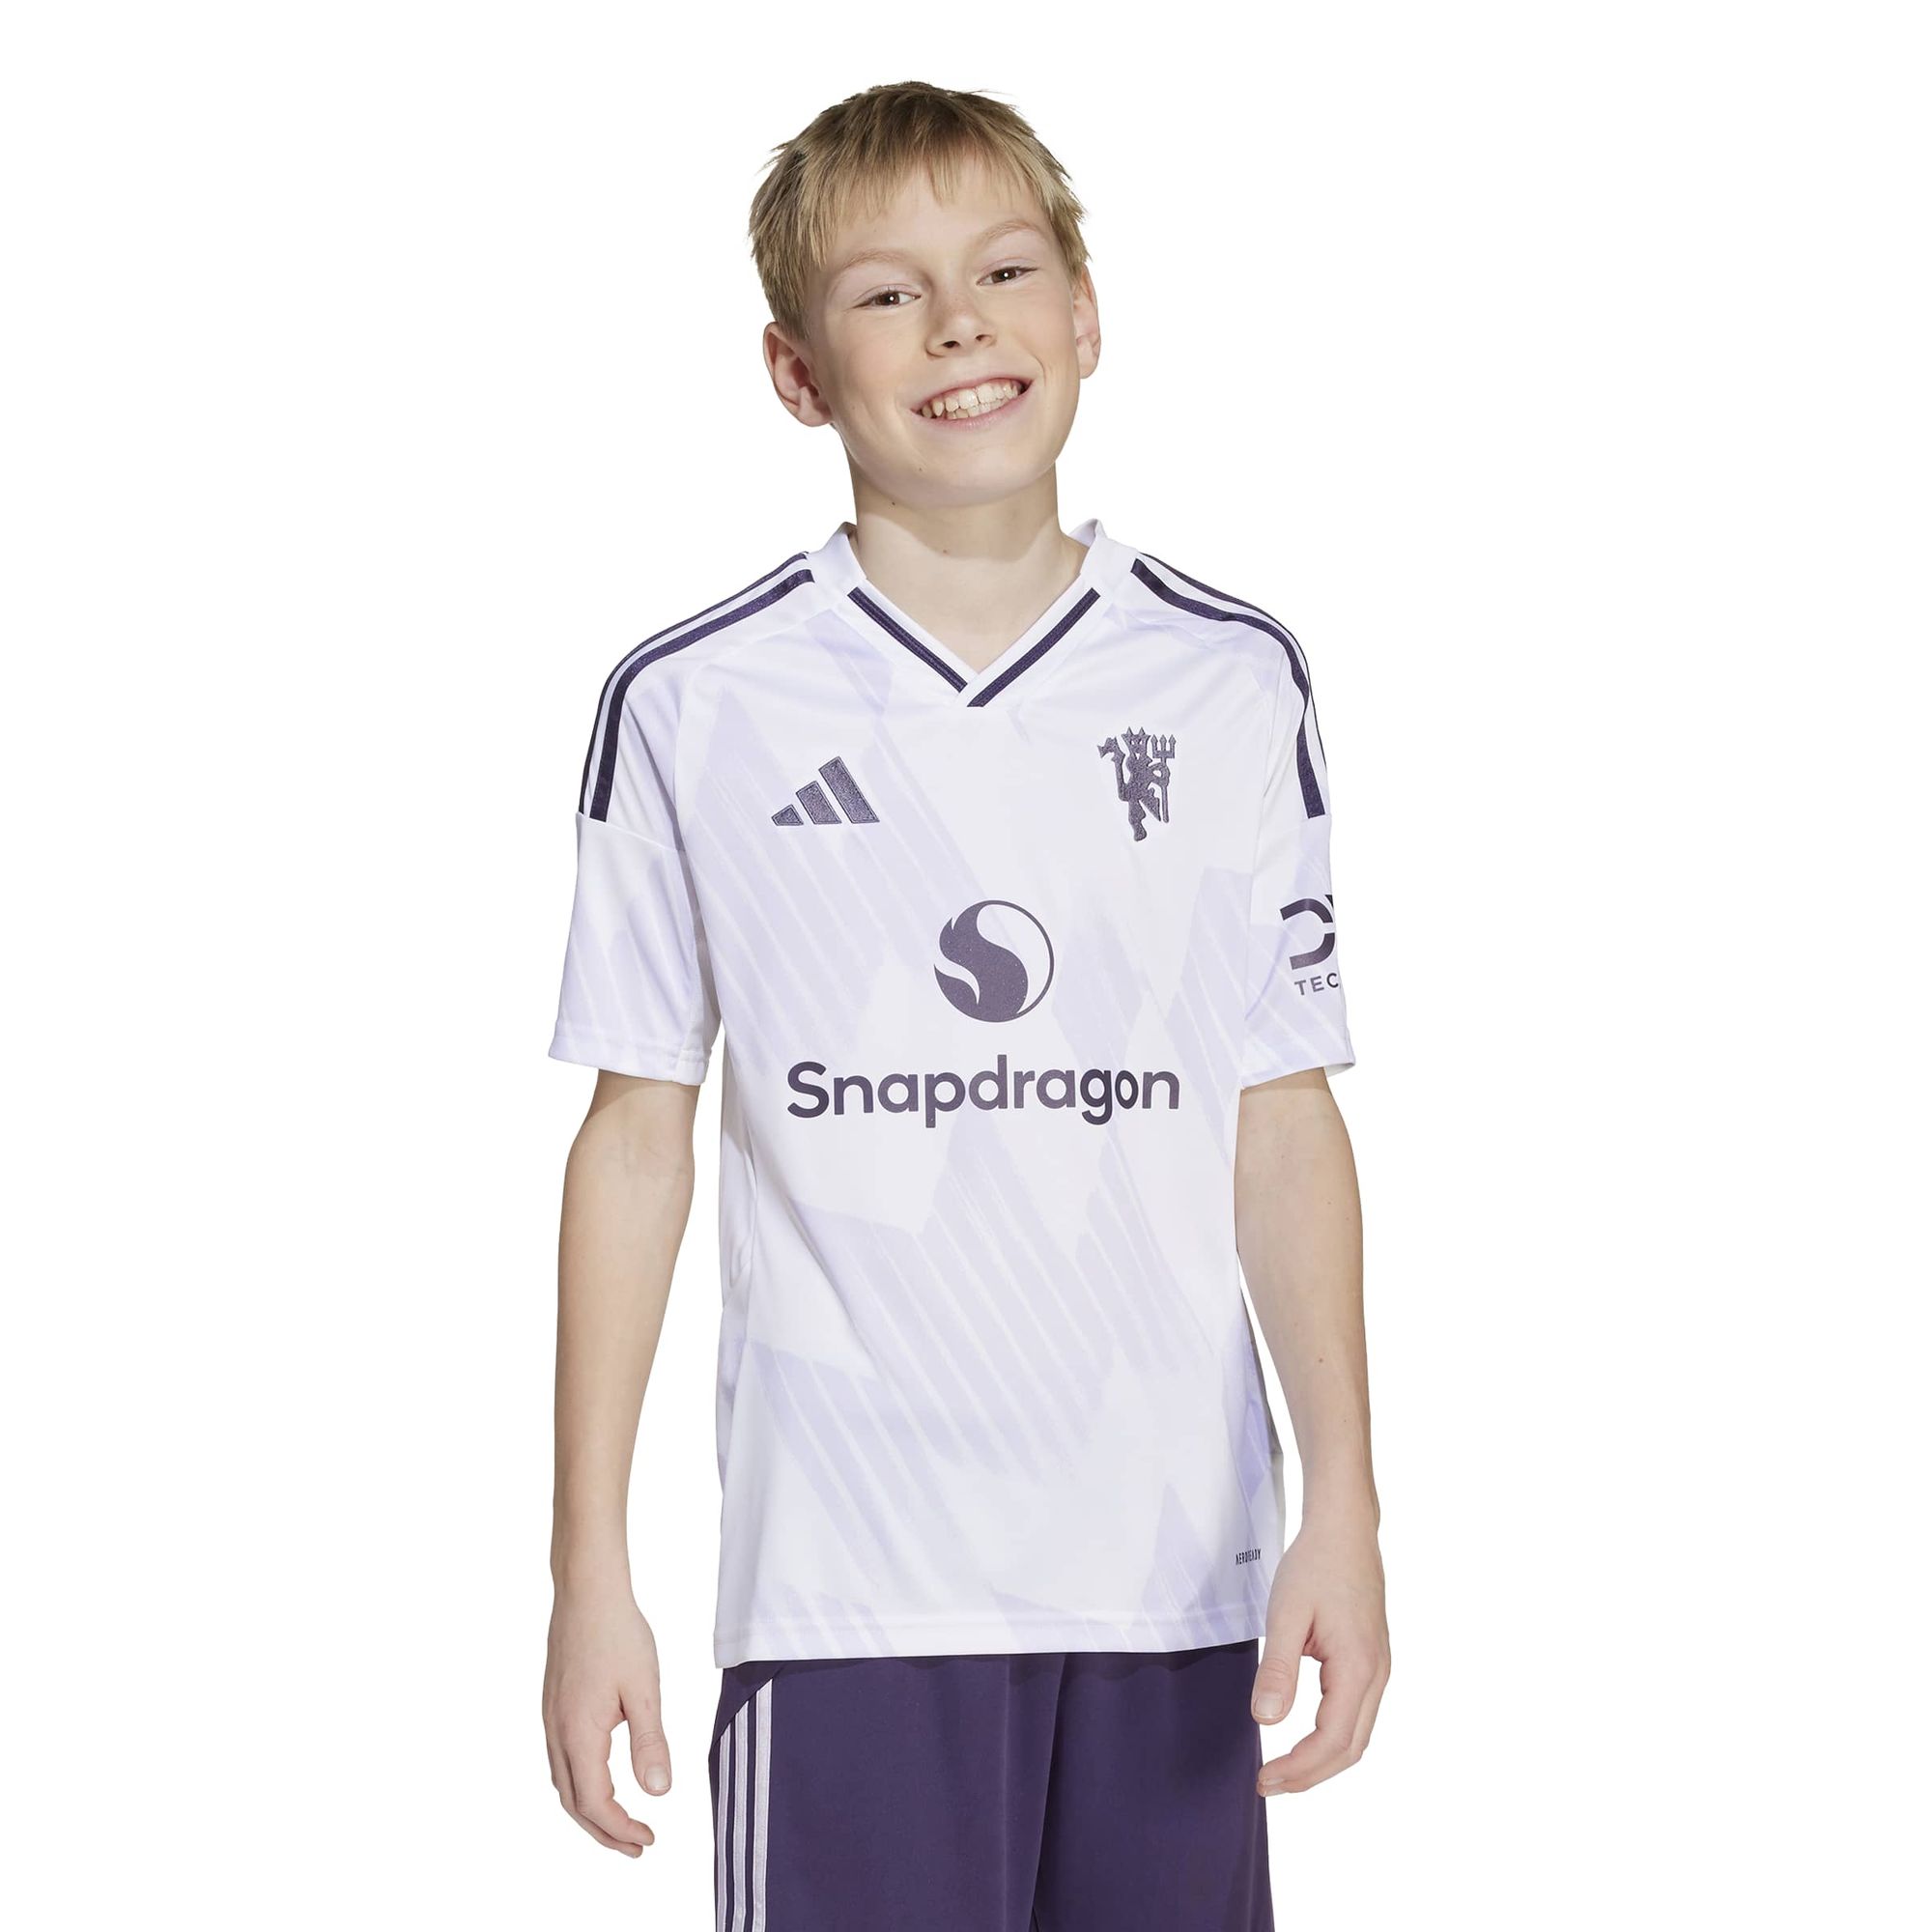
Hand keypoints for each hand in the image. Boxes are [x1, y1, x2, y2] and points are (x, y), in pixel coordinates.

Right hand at [543, 1585, 671, 1853]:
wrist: (586, 1591)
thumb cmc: (618, 1633)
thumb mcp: (644, 1688)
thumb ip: (650, 1742)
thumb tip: (658, 1792)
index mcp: (579, 1733)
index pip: (595, 1802)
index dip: (620, 1828)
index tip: (649, 1838)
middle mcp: (557, 1732)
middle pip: (574, 1802)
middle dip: (604, 1832)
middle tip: (637, 1846)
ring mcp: (550, 1719)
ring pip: (564, 1782)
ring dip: (590, 1810)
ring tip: (620, 1822)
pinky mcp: (553, 1706)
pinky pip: (561, 1760)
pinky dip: (580, 1784)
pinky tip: (601, 1778)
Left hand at [1250, 1511, 1389, 1793]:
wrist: (1344, 1530)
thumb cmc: (1314, 1565)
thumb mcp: (1286, 1613)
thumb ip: (1277, 1669)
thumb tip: (1265, 1720)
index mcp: (1358, 1667)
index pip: (1331, 1740)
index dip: (1298, 1767)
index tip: (1264, 1778)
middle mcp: (1376, 1675)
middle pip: (1350, 1749)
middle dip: (1310, 1775)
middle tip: (1268, 1784)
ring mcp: (1378, 1669)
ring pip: (1357, 1735)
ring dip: (1321, 1760)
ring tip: (1283, 1771)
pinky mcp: (1371, 1661)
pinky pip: (1356, 1715)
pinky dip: (1332, 1738)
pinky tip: (1304, 1738)